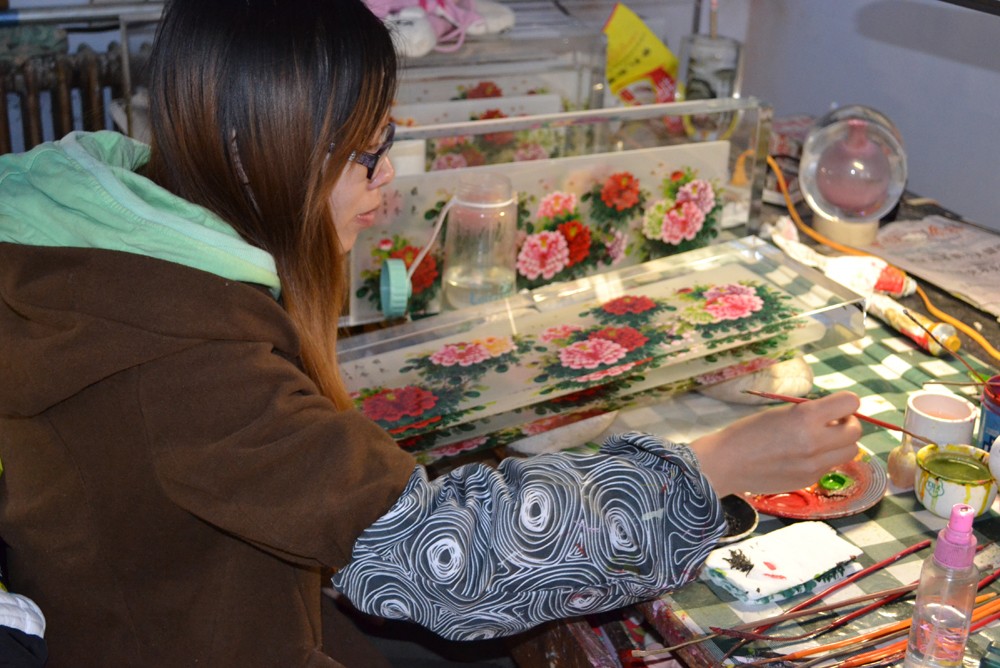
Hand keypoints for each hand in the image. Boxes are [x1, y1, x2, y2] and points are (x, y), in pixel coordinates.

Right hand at [689, 391, 862, 496]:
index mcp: (806, 417)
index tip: (835, 407)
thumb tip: (834, 415)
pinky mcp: (809, 480)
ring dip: (840, 443)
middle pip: (856, 431)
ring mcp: (815, 465)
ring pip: (850, 452)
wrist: (727, 463)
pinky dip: (824, 459)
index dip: (845, 403)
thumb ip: (809, 413)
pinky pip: (830, 466)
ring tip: (820, 441)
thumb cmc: (748, 432)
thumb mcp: (780, 412)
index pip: (850, 403)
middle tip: (831, 423)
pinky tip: (802, 457)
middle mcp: (816, 442)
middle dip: (847, 424)